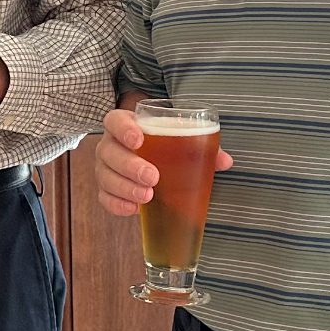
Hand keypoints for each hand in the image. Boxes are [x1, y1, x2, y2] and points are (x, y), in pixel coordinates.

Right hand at [92, 104, 230, 215]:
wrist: (153, 158)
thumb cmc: (166, 146)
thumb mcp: (182, 140)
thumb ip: (202, 145)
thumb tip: (225, 161)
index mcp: (126, 125)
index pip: (115, 121)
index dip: (123, 129)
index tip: (139, 139)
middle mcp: (111, 145)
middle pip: (109, 151)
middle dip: (129, 166)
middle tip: (153, 177)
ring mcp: (106, 168)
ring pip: (105, 176)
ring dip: (125, 187)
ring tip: (147, 196)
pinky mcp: (107, 189)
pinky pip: (104, 197)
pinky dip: (117, 204)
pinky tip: (134, 209)